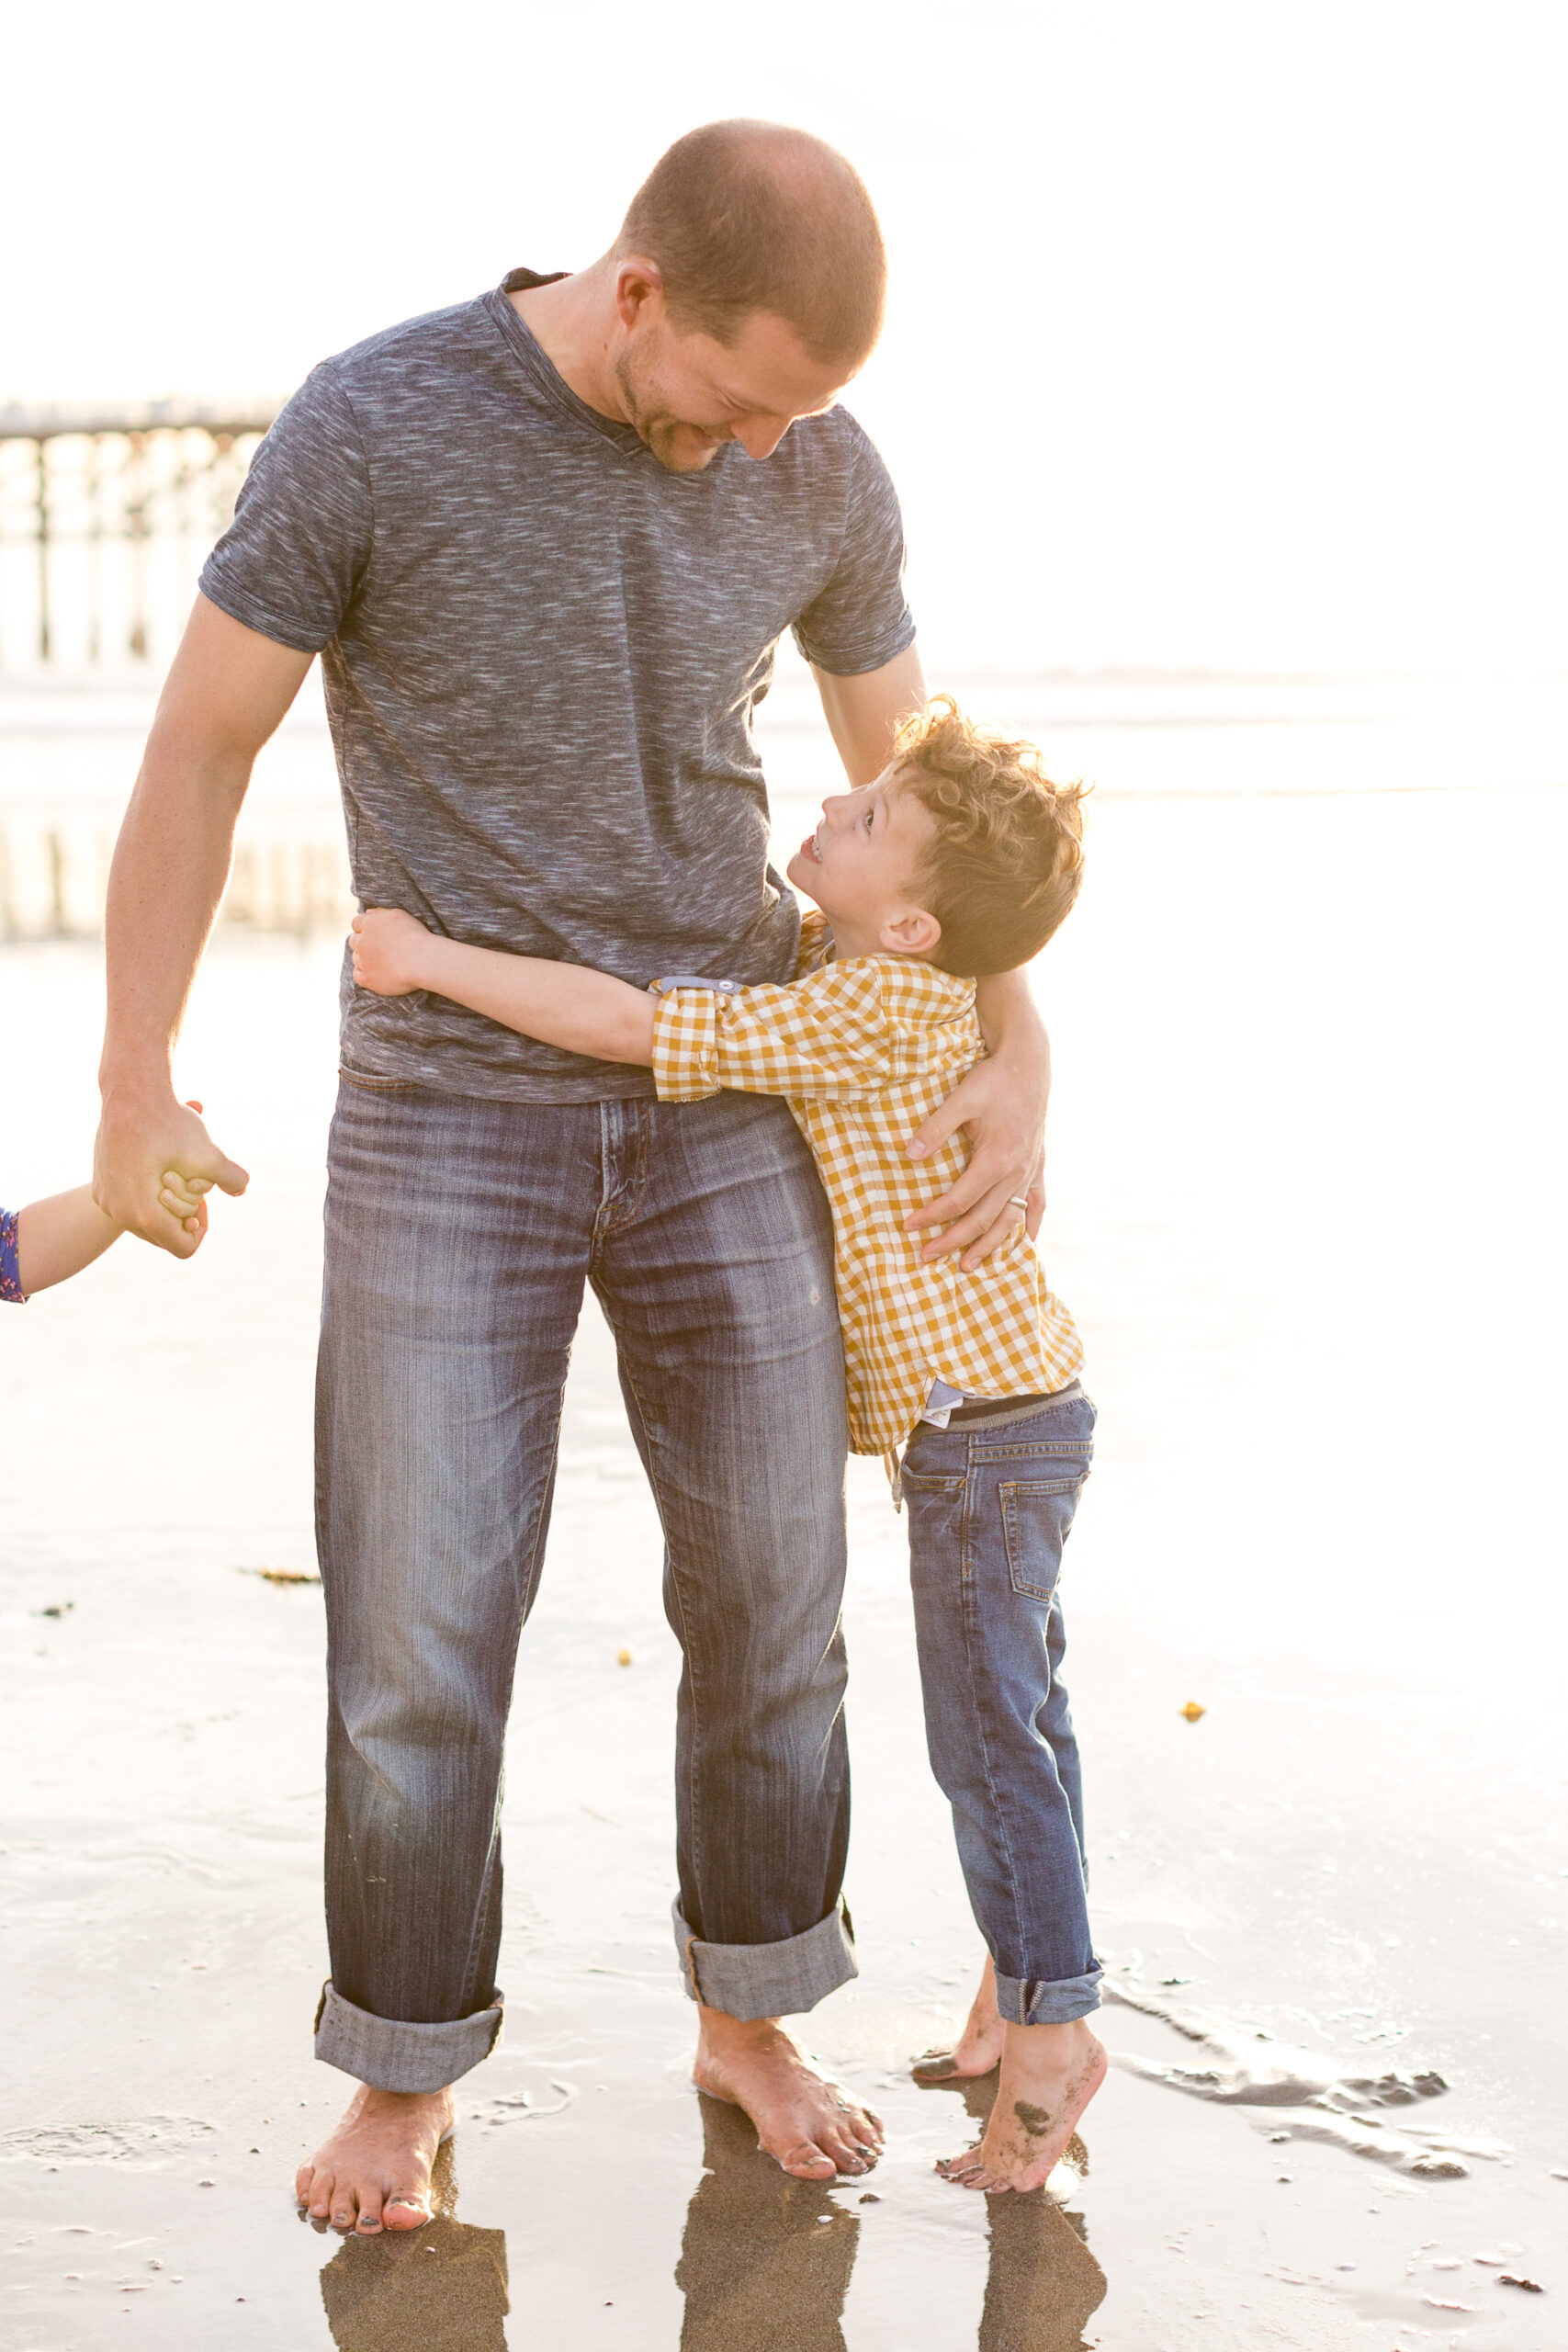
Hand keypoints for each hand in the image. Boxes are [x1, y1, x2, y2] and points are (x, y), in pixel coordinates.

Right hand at [95, 1091, 246, 1258]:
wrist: (128, 1094)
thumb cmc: (168, 1124)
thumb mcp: (208, 1154)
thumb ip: (233, 1179)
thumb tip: (242, 1190)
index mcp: (146, 1216)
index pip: (184, 1247)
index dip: (201, 1227)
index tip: (204, 1199)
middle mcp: (121, 1214)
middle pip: (164, 1236)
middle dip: (182, 1215)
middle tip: (191, 1183)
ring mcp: (106, 1202)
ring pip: (145, 1221)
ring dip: (165, 1205)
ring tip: (175, 1174)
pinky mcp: (100, 1189)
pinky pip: (129, 1205)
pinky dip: (146, 1194)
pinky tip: (156, 1166)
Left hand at [351, 907, 431, 996]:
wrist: (421, 960)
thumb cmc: (414, 936)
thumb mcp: (399, 915)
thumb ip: (380, 912)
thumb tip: (367, 912)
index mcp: (369, 924)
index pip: (356, 923)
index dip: (364, 928)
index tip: (375, 932)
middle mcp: (362, 942)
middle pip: (354, 941)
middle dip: (363, 942)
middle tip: (378, 947)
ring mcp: (363, 961)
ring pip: (356, 958)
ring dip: (364, 958)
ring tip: (382, 961)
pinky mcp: (368, 979)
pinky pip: (357, 975)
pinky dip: (363, 973)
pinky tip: (375, 973)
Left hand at [904, 1054, 1045, 1270]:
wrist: (1029, 1064)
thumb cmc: (993, 1080)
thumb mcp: (961, 1098)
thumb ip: (935, 1128)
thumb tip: (909, 1155)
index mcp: (996, 1159)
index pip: (959, 1200)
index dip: (933, 1216)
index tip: (909, 1225)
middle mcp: (1016, 1172)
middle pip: (983, 1218)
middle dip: (954, 1241)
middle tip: (926, 1256)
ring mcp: (1030, 1171)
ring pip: (1009, 1219)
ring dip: (989, 1245)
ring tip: (969, 1266)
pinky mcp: (1037, 1165)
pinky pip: (1036, 1204)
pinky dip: (1030, 1226)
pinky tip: (1026, 1244)